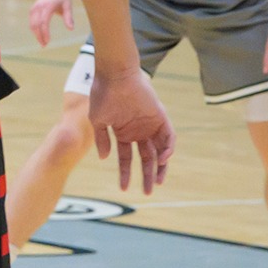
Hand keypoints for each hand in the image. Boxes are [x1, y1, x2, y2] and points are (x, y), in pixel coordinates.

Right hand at [28, 0, 72, 47]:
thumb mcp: (68, 5)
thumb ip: (68, 17)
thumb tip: (71, 29)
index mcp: (47, 6)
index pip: (43, 22)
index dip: (45, 33)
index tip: (48, 41)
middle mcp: (38, 8)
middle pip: (35, 25)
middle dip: (39, 36)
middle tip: (44, 45)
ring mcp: (34, 8)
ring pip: (32, 24)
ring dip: (36, 34)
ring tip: (42, 42)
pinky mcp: (32, 10)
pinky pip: (32, 22)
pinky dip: (35, 29)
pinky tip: (40, 35)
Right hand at [88, 66, 175, 193]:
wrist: (115, 76)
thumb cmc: (103, 95)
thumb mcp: (98, 121)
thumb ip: (102, 139)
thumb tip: (105, 158)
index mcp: (123, 133)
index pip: (127, 158)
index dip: (126, 173)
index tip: (123, 189)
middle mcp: (138, 132)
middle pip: (146, 158)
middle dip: (147, 176)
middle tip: (149, 192)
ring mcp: (150, 125)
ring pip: (159, 151)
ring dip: (161, 167)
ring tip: (159, 181)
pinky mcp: (161, 118)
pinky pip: (169, 137)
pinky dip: (168, 149)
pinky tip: (162, 159)